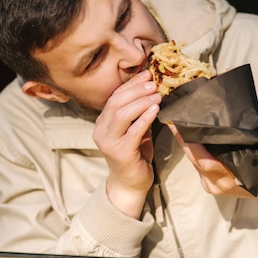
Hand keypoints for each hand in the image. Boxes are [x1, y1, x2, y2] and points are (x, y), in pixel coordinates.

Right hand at [93, 70, 161, 217]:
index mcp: (103, 123)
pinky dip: (145, 117)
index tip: (147, 74)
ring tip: (157, 95)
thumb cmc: (135, 154)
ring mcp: (109, 142)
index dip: (131, 84)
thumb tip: (151, 88)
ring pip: (122, 114)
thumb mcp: (135, 129)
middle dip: (136, 89)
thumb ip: (138, 112)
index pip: (114, 97)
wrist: (131, 183)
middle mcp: (101, 131)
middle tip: (153, 82)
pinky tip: (155, 109)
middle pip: (116, 102)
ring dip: (141, 101)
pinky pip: (133, 131)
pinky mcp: (120, 153)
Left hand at [168, 124, 257, 200]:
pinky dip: (195, 155)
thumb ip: (236, 144)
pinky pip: (199, 169)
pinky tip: (190, 142)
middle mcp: (219, 184)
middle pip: (196, 161)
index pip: (203, 159)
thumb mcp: (257, 153)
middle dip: (184, 142)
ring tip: (180, 128)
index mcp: (230, 177)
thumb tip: (219, 126)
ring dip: (188, 148)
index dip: (190, 144)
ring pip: (196, 165)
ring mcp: (214, 187)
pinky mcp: (212, 187)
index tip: (180, 127)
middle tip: (174, 123)